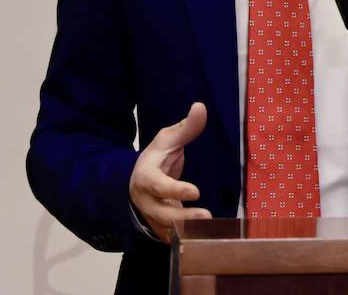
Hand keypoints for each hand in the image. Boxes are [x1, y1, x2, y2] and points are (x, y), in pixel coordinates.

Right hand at [129, 102, 212, 239]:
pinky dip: (186, 240)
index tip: (196, 191)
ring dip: (187, 231)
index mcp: (146, 176)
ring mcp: (152, 216)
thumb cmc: (157, 157)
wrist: (137, 180)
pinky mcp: (159, 228)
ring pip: (167, 229)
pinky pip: (171, 237)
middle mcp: (146, 200)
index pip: (158, 186)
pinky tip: (204, 238)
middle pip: (162, 213)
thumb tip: (200, 107)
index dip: (175, 190)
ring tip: (210, 229)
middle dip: (184, 217)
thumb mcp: (168, 140)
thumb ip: (186, 128)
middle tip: (207, 216)